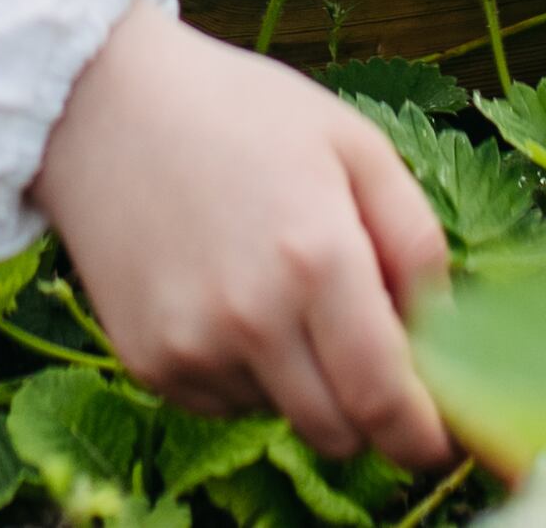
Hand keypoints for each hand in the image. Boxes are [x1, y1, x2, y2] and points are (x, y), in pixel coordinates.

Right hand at [30, 0, 450, 467]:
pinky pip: (224, 400)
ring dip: (302, 381)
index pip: (386, 400)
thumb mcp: (353, 143)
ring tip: (278, 290)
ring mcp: (193, 346)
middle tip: (366, 354)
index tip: (440, 441)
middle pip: (339, 432)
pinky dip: (244, 371)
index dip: (423, 438)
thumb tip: (444, 330)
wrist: (101, 104)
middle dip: (369, 412)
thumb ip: (416, 239)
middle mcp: (254, 318)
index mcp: (318, 258)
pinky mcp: (148, 361)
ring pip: (283, 414)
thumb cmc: (238, 110)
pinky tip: (225, 295)